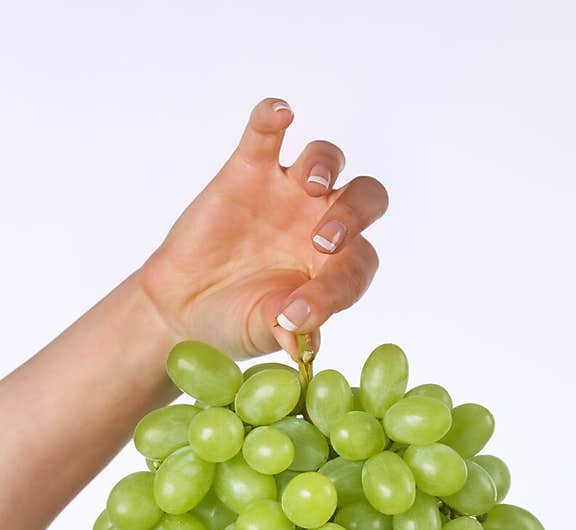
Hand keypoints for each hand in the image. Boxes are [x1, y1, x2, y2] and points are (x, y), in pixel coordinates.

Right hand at [138, 97, 387, 360]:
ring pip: (326, 159)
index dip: (335, 291)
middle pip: (364, 200)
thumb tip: (304, 345)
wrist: (185, 307)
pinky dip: (273, 117)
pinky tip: (280, 112)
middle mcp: (322, 225)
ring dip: (326, 164)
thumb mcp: (262, 332)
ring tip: (311, 184)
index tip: (296, 316)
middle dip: (353, 216)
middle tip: (323, 241)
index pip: (356, 268)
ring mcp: (289, 194)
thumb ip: (288, 331)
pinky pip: (266, 133)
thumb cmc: (235, 321)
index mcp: (337, 269)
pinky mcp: (249, 170)